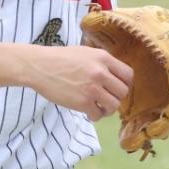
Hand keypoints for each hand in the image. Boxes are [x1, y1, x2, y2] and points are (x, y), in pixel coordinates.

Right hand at [17, 44, 133, 118]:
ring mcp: (92, 88)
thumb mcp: (86, 52)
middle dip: (117, 97)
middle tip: (107, 99)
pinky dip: (95, 116)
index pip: (128, 74)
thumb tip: (115, 75)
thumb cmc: (61, 58)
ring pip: (114, 105)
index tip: (119, 89)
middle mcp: (101, 72)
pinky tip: (89, 112)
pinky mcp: (82, 102)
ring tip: (100, 108)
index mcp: (103, 58)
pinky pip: (98, 114)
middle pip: (123, 91)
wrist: (40, 67)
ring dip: (108, 109)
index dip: (126, 84)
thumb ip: (102, 62)